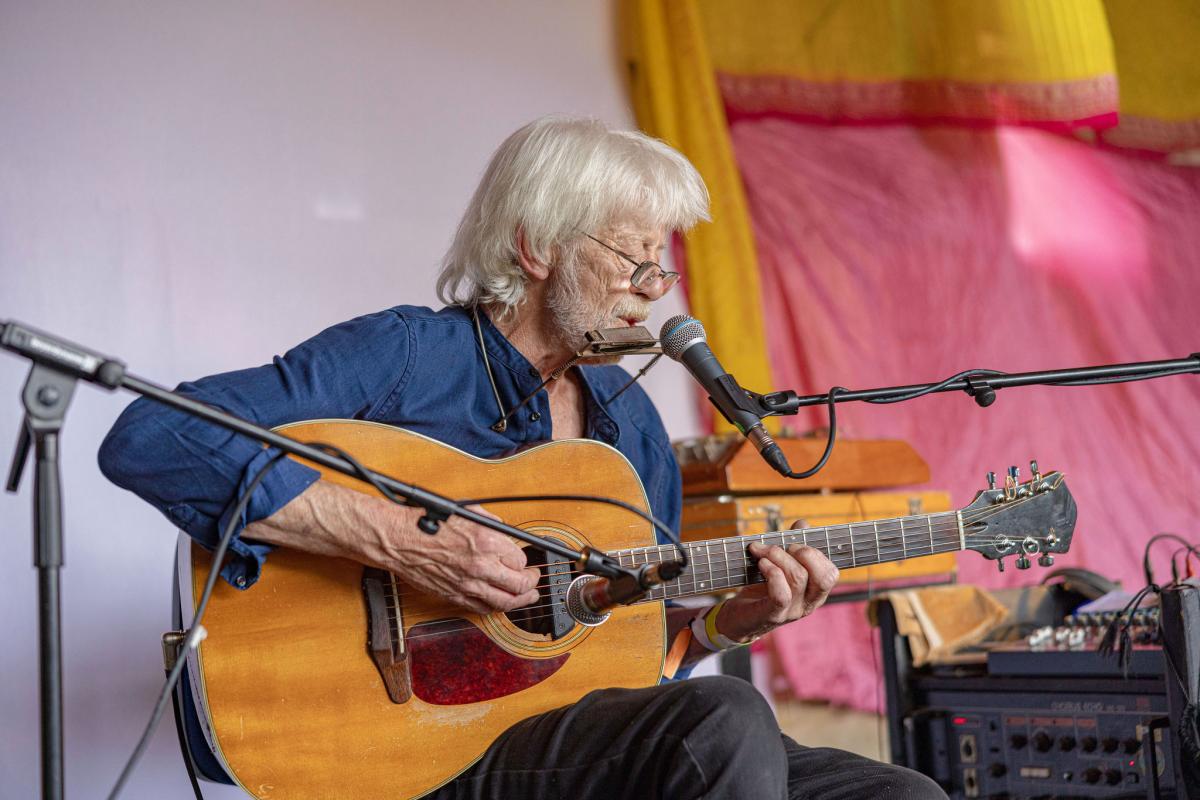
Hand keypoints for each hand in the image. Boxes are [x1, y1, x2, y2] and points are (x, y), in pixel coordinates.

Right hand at [246, 482, 540, 615]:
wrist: (396, 539)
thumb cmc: (426, 522)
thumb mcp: (466, 512)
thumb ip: (491, 524)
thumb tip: (506, 534)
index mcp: (485, 541)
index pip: (520, 560)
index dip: (526, 560)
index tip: (527, 559)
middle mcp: (479, 566)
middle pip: (519, 585)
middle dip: (532, 584)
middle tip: (534, 580)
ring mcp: (466, 584)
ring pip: (504, 602)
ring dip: (520, 601)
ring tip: (527, 597)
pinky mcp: (453, 595)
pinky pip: (481, 608)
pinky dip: (495, 607)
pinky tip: (500, 602)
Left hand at [715, 537, 839, 642]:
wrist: (738, 617)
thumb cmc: (761, 587)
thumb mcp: (779, 564)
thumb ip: (793, 544)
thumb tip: (803, 524)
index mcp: (815, 592)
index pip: (831, 573)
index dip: (816, 552)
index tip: (793, 541)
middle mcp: (809, 604)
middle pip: (823, 576)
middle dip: (803, 552)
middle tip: (781, 546)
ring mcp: (792, 611)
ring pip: (798, 578)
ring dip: (778, 556)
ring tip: (761, 551)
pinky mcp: (772, 615)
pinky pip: (781, 594)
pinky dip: (772, 573)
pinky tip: (761, 564)